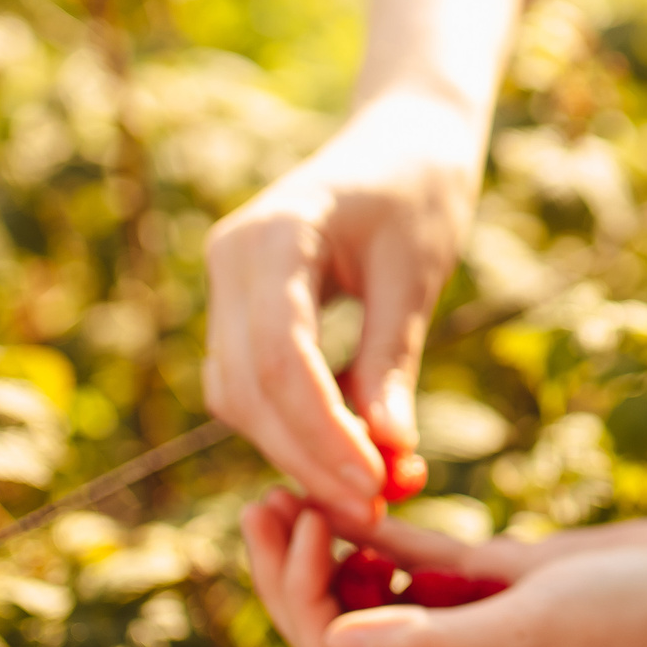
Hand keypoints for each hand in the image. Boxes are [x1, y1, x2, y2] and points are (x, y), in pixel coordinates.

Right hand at [204, 91, 479, 525]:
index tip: (375, 486)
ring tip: (368, 492)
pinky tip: (348, 455)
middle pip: (247, 386)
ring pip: (237, 394)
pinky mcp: (240, 304)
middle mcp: (230, 258)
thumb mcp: (414, 275)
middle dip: (306, 455)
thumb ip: (391, 360)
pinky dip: (293, 424)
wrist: (403, 137)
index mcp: (272, 235)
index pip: (279, 358)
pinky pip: (249, 381)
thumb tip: (388, 453)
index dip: (322, 433)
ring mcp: (226, 281)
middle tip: (373, 509)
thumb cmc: (420, 192)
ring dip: (296, 450)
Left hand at [239, 490, 646, 646]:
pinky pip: (428, 555)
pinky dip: (385, 528)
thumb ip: (435, 639)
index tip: (302, 522)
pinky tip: (357, 490)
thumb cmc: (640, 625)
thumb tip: (335, 646)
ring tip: (289, 489)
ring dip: (329, 544)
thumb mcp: (532, 628)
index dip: (298, 594)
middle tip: (258, 500)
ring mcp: (481, 614)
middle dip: (290, 569)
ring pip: (378, 585)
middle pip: (342, 621)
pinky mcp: (511, 574)